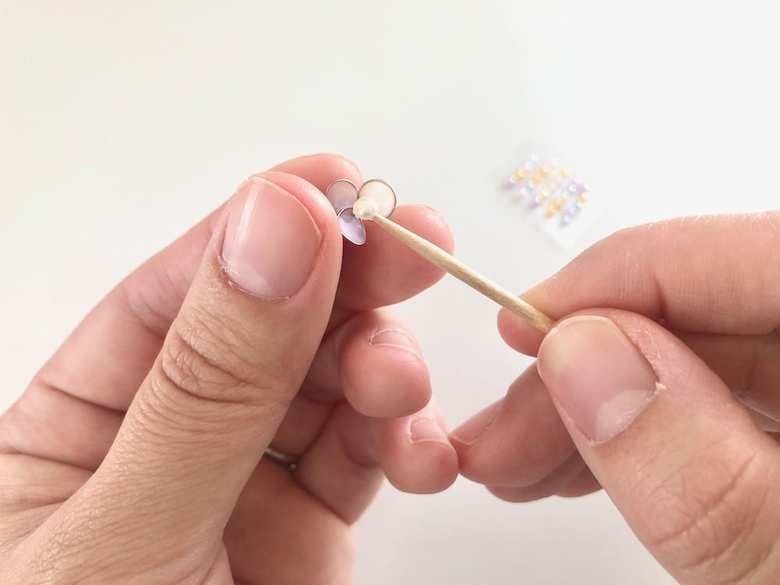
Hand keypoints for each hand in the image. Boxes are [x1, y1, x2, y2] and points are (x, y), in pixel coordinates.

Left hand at [0, 154, 457, 584]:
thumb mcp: (123, 534)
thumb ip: (204, 383)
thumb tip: (271, 226)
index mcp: (77, 421)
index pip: (181, 291)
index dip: (263, 228)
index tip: (337, 188)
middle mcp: (164, 439)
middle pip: (268, 324)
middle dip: (344, 283)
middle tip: (411, 250)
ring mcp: (241, 483)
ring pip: (328, 385)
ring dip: (379, 367)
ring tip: (400, 386)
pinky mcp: (304, 532)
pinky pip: (363, 457)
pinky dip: (401, 441)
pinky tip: (419, 446)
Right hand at [453, 213, 779, 583]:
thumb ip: (697, 470)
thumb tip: (580, 352)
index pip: (737, 257)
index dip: (614, 280)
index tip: (519, 327)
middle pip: (703, 315)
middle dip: (583, 371)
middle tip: (500, 432)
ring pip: (698, 363)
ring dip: (594, 410)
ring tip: (517, 465)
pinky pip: (713, 409)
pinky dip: (637, 437)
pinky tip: (577, 466)